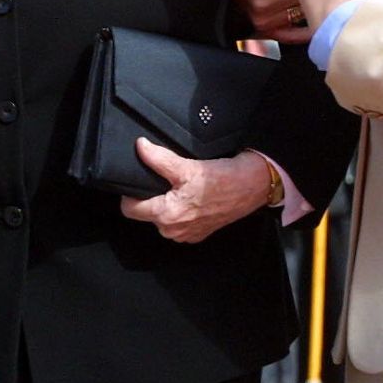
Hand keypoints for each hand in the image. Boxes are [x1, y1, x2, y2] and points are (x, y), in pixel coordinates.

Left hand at [118, 138, 270, 242]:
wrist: (253, 187)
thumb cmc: (222, 179)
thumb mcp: (187, 167)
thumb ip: (159, 159)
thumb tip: (140, 146)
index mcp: (167, 215)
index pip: (130, 210)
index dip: (128, 194)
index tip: (135, 181)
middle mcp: (174, 230)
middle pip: (145, 214)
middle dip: (149, 198)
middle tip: (161, 181)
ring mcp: (187, 235)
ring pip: (161, 219)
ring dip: (165, 204)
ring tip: (177, 188)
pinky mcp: (198, 234)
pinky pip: (178, 223)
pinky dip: (179, 211)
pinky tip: (189, 197)